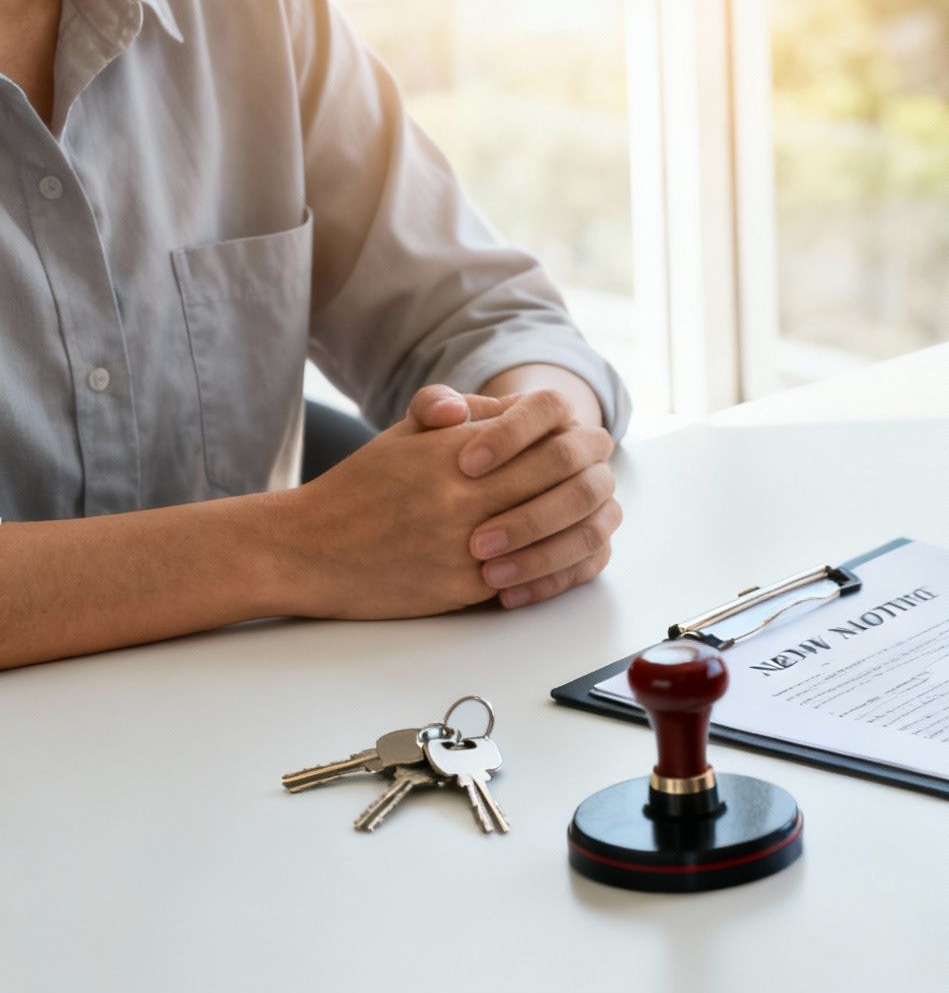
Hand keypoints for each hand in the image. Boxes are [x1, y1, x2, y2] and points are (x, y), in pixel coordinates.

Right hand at [279, 391, 615, 618]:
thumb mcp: (406, 432)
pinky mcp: (466, 586)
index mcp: (457, 448)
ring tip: (585, 517)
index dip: (575, 434)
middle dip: (589, 474)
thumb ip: (462, 410)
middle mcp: (467, 493)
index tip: (579, 441)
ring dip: (580, 522)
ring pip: (560, 528)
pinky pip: (533, 573)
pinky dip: (553, 565)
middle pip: (567, 475)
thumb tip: (514, 407)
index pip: (550, 427)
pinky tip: (558, 555)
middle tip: (596, 478)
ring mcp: (468, 542)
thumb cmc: (360, 487)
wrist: (307, 548)